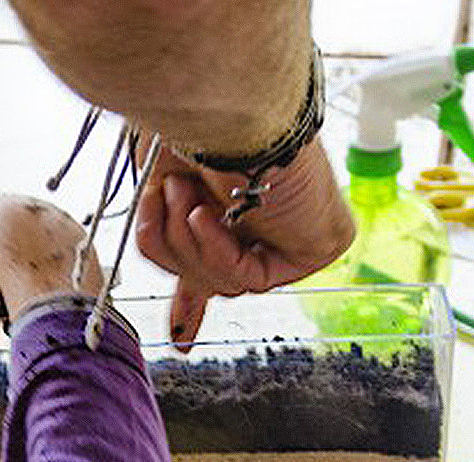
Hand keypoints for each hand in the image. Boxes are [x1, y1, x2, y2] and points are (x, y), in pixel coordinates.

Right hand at [136, 138, 354, 344]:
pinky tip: (210, 215)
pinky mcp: (313, 248)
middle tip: (167, 198)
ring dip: (188, 242)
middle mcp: (263, 227)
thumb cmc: (193, 132)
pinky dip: (217, 250)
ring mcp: (291, 239)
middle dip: (174, 246)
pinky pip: (248, 280)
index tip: (182, 341)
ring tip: (186, 196)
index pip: (213, 270)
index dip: (191, 307)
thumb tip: (181, 331)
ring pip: (220, 283)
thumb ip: (168, 254)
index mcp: (229, 211)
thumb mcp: (160, 194)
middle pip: (204, 279)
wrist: (224, 108)